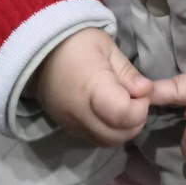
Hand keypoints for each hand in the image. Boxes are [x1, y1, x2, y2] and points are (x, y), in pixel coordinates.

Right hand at [35, 28, 151, 146]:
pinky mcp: (66, 129)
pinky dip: (108, 131)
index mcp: (92, 88)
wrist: (38, 49)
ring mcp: (70, 125)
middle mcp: (79, 113)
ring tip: (123, 104)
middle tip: (135, 98)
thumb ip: (127, 73)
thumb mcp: (106, 47)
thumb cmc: (76, 41)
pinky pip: (94, 140)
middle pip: (117, 136)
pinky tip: (109, 111)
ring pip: (107, 143)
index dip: (140, 108)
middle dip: (135, 120)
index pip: (123, 115)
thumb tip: (147, 91)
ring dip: (122, 129)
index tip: (141, 91)